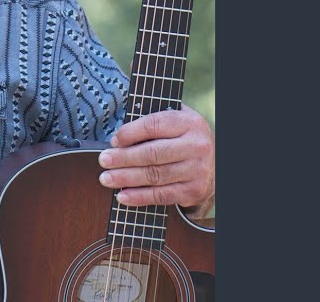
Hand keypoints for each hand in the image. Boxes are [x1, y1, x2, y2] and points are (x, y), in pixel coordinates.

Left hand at [96, 106, 214, 214]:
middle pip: (153, 153)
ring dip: (126, 178)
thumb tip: (118, 137)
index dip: (130, 133)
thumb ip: (153, 123)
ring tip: (107, 178)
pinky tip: (122, 196)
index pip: (154, 125)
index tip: (114, 140)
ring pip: (155, 175)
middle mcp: (196, 146)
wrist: (215, 162)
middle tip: (104, 160)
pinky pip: (162, 195)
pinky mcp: (193, 190)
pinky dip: (139, 197)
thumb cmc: (185, 139)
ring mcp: (196, 170)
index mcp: (189, 123)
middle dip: (124, 158)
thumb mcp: (176, 122)